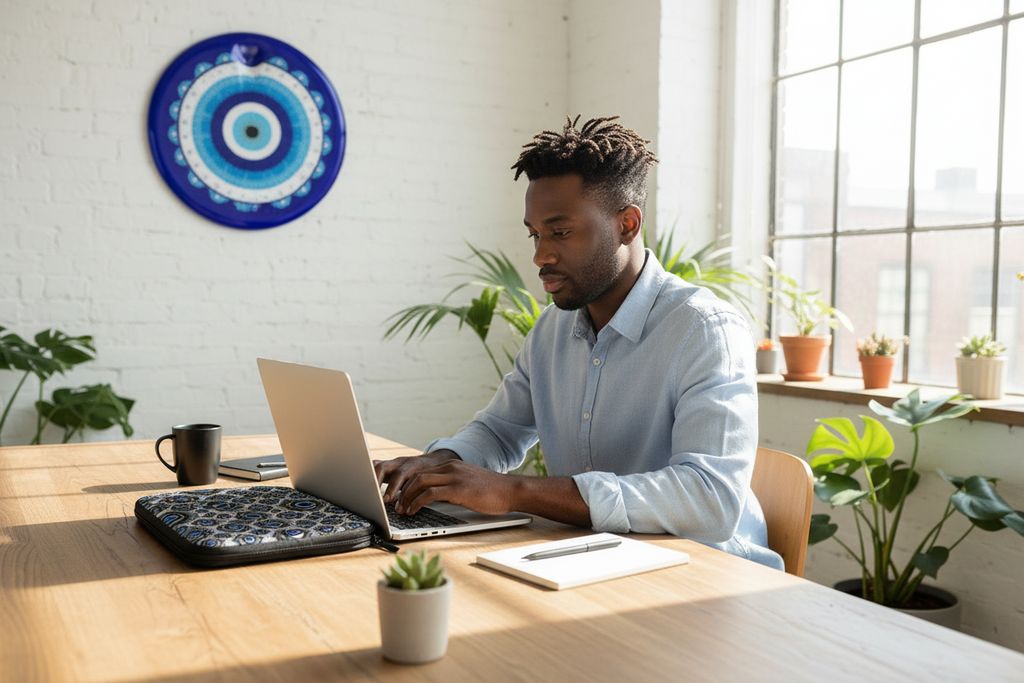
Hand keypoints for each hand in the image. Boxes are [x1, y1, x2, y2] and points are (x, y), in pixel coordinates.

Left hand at [374, 451, 513, 515]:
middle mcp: (449, 467)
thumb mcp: (467, 484)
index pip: (421, 471)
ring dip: (406, 497)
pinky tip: (413, 511)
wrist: (510, 490)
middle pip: (416, 475)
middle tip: (394, 504)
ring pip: (419, 483)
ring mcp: (453, 477)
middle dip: (401, 490)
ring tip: (400, 509)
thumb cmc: (492, 491)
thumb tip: (434, 497)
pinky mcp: (457, 489)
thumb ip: (451, 486)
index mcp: (450, 465)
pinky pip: (429, 494)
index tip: (398, 495)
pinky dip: (417, 502)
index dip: (406, 484)